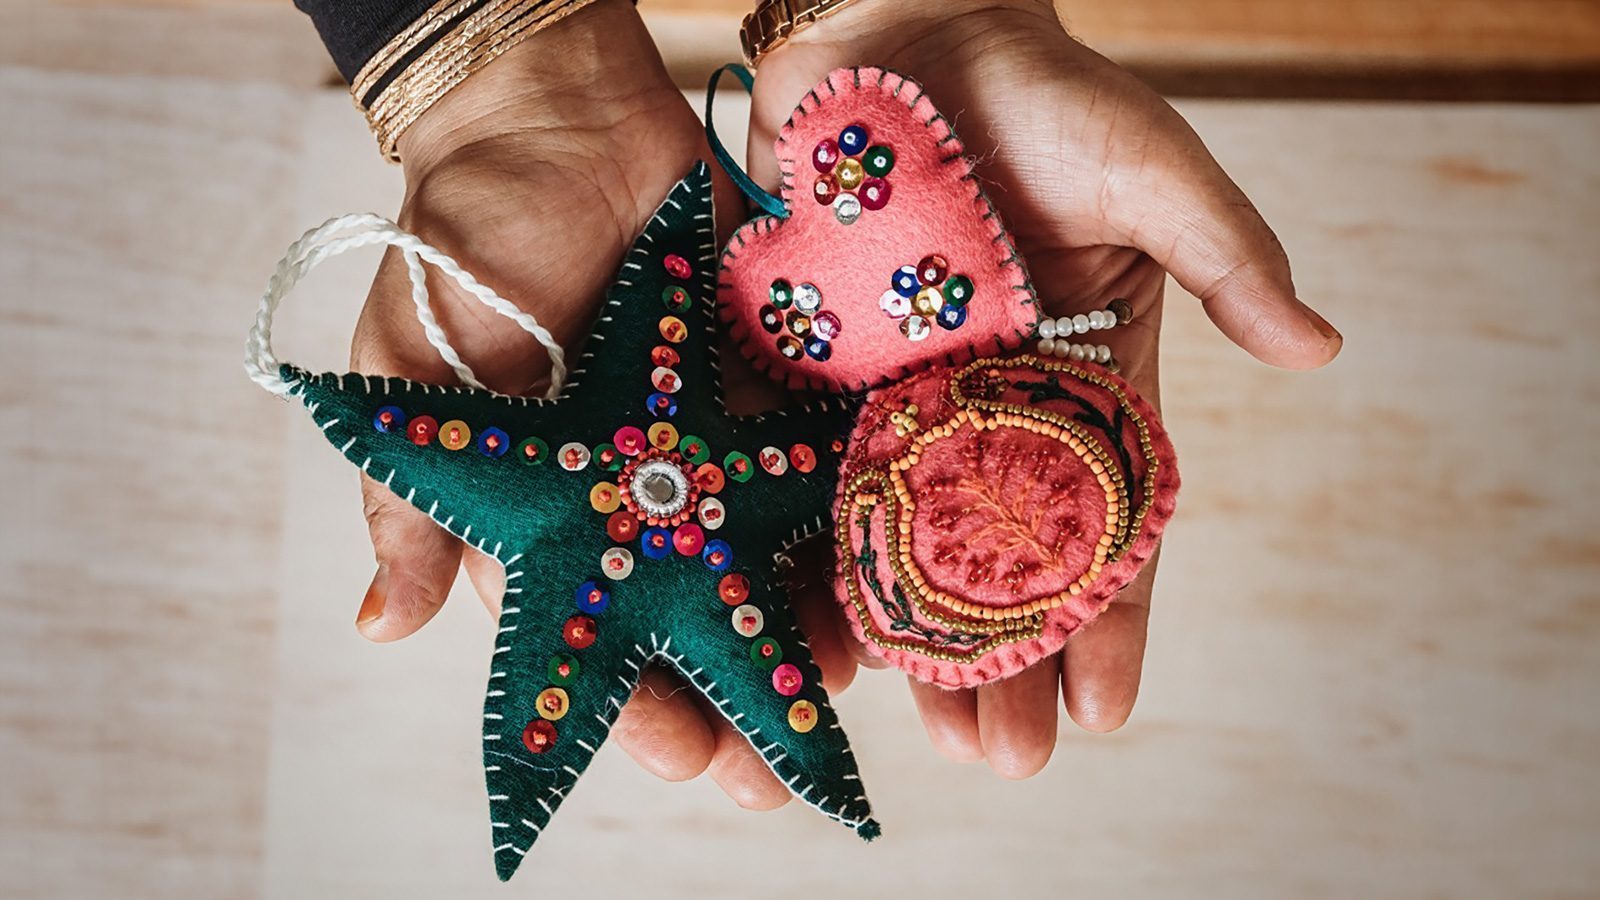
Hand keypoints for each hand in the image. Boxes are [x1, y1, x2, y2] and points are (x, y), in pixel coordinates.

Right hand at [347, 0, 805, 809]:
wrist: (558, 120)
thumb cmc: (467, 242)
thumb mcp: (415, 370)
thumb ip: (410, 495)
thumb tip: (379, 627)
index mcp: (560, 509)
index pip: (599, 632)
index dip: (635, 703)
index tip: (678, 756)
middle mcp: (645, 492)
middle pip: (696, 620)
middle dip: (731, 701)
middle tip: (771, 775)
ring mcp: (717, 443)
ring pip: (768, 560)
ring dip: (803, 633)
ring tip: (842, 696)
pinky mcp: (774, 383)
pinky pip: (819, 465)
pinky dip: (850, 522)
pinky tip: (885, 577)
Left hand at [747, 0, 1342, 775]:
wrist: (903, 27)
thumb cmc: (1043, 92)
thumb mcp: (1150, 168)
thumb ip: (1224, 252)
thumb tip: (1318, 346)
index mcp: (1084, 377)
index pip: (1106, 519)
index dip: (1112, 616)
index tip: (1107, 709)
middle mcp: (991, 407)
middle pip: (1001, 558)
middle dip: (1004, 659)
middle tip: (1000, 761)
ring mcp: (898, 398)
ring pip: (907, 541)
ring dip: (913, 637)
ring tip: (918, 733)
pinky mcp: (813, 371)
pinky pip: (813, 478)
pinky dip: (817, 553)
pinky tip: (820, 632)